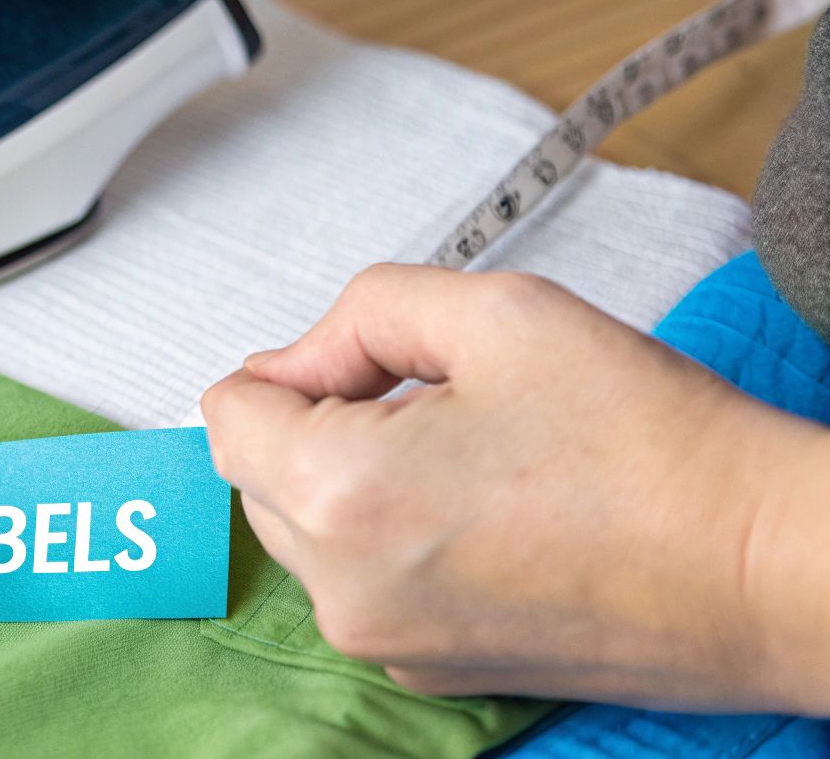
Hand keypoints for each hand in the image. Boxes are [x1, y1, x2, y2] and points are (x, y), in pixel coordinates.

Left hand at [200, 263, 829, 714]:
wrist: (760, 568)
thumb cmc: (652, 450)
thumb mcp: (496, 314)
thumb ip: (361, 314)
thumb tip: (295, 357)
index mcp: (339, 492)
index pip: (226, 413)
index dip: (292, 367)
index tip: (361, 360)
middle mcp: (342, 586)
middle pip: (259, 476)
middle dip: (319, 423)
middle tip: (435, 402)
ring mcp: (383, 641)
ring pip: (307, 532)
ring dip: (355, 483)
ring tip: (473, 460)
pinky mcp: (427, 672)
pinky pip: (363, 584)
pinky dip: (394, 542)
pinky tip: (487, 514)